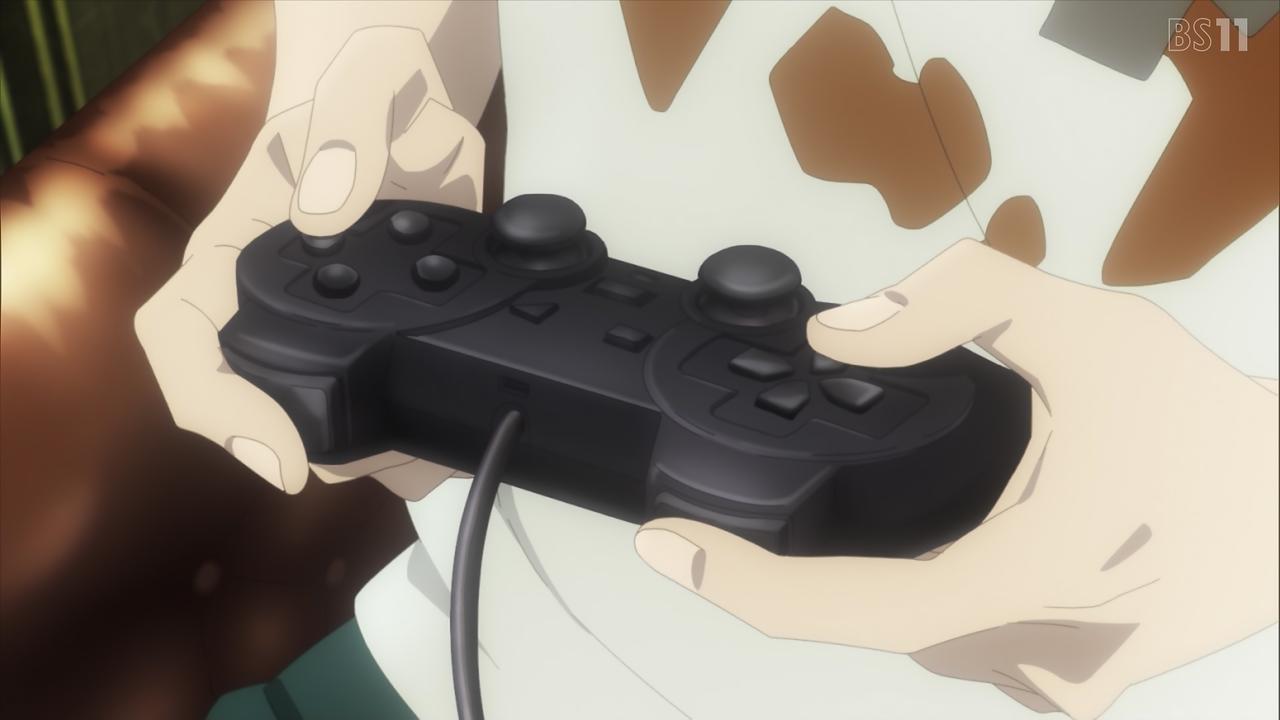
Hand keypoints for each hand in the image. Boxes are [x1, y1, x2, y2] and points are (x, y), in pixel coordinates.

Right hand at [135, 25, 486, 495]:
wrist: (419, 100)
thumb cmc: (364, 85)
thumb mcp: (360, 89)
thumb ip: (345, 138)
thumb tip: (328, 209)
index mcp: (239, 248)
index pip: (182, 338)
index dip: (213, 405)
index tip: (278, 455)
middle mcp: (273, 302)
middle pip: (253, 401)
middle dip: (309, 448)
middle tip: (377, 463)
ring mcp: (333, 326)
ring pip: (321, 416)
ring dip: (368, 455)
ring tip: (422, 465)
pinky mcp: (390, 333)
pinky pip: (385, 401)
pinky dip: (413, 432)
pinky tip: (445, 446)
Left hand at [634, 239, 1277, 718]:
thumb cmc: (1213, 424)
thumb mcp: (1088, 325)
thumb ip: (959, 302)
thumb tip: (838, 330)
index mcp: (1023, 581)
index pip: (848, 609)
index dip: (744, 586)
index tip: (669, 550)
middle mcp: (1034, 655)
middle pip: (878, 617)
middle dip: (819, 568)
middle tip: (766, 522)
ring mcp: (1060, 682)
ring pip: (924, 636)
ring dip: (887, 579)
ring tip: (874, 523)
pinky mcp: (1082, 687)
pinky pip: (972, 648)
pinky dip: (942, 599)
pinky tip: (963, 547)